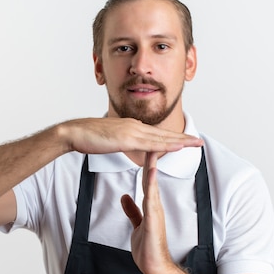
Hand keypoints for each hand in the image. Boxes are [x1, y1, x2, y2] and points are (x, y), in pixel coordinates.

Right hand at [59, 117, 202, 155]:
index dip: (172, 137)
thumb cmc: (87, 137)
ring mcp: (132, 131)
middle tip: (199, 141)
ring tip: (195, 143)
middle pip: (164, 134)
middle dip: (183, 138)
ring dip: (180, 141)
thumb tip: (127, 143)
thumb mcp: (110, 138)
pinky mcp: (126, 139)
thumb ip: (121, 140)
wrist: (74, 132)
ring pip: (161, 138)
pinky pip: (150, 144)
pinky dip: (166, 145)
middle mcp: (135, 126)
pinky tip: (177, 146)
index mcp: (131, 127)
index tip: (185, 140)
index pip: (156, 133)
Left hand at [120, 152, 174, 273]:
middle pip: (152, 176)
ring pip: (153, 183)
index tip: (143, 145)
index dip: (146, 162)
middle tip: (153, 137)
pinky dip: (151, 185)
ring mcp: (156, 211)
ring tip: (153, 148)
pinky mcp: (154, 219)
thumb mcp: (136, 225)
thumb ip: (132, 210)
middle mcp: (155, 204)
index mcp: (150, 205)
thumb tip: (125, 197)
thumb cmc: (148, 248)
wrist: (154, 266)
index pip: (147, 178)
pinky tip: (150, 173)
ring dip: (153, 166)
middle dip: (152, 156)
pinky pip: (152, 198)